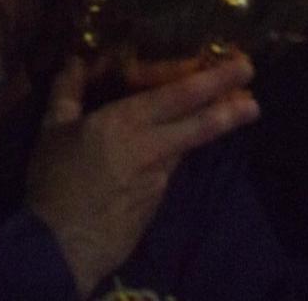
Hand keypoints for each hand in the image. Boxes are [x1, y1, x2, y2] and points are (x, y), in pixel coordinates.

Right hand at [26, 54, 257, 298]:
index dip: (211, 79)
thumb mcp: (51, 129)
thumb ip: (66, 92)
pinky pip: (168, 169)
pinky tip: (170, 148)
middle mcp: (151, 148)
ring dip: (210, 129)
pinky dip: (176, 153)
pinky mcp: (155, 204)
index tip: (240, 67)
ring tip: (231, 113)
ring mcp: (158, 180)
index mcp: (125, 122)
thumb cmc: (53, 181)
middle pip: (200, 125)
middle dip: (230, 108)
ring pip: (187, 147)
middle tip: (256, 98)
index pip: (178, 95)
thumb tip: (74, 60)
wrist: (61, 248)